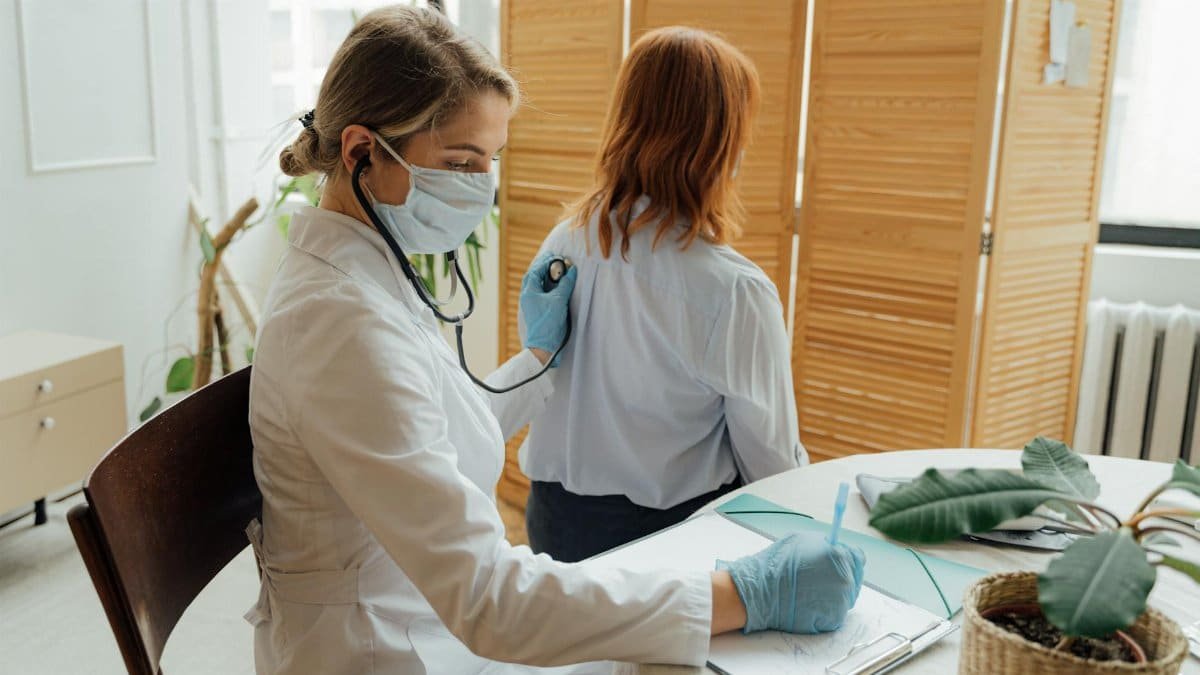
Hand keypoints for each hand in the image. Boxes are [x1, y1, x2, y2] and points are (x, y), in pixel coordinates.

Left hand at [520, 253, 576, 365]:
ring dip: (547, 277)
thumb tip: (572, 270)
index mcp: (529, 292)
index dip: (547, 262)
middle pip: (534, 276)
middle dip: (545, 268)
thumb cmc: (548, 323)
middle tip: (557, 262)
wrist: (544, 346)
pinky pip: (541, 293)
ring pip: (537, 285)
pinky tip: (557, 287)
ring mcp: (531, 304)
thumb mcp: (559, 300)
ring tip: (558, 272)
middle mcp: (527, 297)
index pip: (536, 271)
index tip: (558, 258)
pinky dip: (548, 287)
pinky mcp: (537, 311)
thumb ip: (565, 284)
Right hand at [717, 532, 864, 633]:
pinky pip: (837, 611)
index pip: (857, 556)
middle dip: (843, 574)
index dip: (848, 557)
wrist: (760, 592)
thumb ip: (825, 542)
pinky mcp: (833, 619)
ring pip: (847, 595)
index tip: (840, 560)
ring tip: (812, 589)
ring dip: (835, 591)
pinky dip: (828, 607)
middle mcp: (844, 579)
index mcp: (839, 557)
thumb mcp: (801, 539)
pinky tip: (811, 601)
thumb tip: (835, 544)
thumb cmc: (777, 565)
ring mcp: (840, 602)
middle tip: (822, 576)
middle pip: (855, 577)